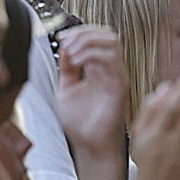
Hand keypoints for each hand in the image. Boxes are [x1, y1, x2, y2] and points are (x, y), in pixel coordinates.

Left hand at [54, 26, 127, 158]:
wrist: (89, 147)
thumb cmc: (82, 124)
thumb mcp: (66, 90)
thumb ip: (66, 70)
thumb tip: (63, 49)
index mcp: (99, 70)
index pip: (97, 38)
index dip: (80, 32)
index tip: (61, 38)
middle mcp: (110, 71)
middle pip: (107, 35)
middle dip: (84, 33)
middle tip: (65, 41)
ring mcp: (116, 76)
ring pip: (112, 42)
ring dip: (87, 41)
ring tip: (70, 52)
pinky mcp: (119, 86)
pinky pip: (111, 60)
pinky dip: (91, 54)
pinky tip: (77, 61)